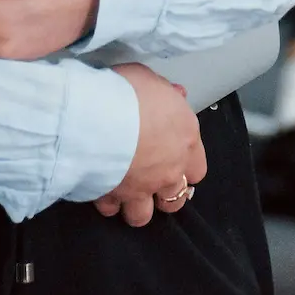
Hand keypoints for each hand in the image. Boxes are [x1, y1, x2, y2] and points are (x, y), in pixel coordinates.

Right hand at [93, 63, 207, 227]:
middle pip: (175, 199)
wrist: (96, 115)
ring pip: (143, 215)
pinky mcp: (113, 197)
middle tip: (151, 182)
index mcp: (184, 140)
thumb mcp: (151, 79)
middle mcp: (168, 170)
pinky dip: (106, 202)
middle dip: (163, 195)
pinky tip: (101, 188)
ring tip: (126, 192)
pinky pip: (111, 209)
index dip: (186, 166)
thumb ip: (165, 92)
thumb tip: (174, 95)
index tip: (176, 160)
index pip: (197, 168)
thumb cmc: (127, 93)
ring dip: (136, 206)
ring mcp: (140, 188)